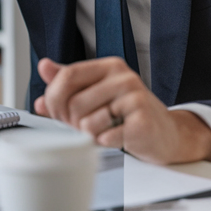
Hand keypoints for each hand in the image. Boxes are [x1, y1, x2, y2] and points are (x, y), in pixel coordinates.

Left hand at [33, 57, 210, 164]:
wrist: (166, 134)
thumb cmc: (129, 114)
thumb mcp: (98, 92)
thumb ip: (70, 82)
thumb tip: (44, 67)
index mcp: (110, 66)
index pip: (67, 75)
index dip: (54, 98)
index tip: (56, 112)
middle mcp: (123, 77)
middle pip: (73, 102)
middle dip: (71, 122)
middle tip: (84, 126)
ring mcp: (134, 98)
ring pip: (87, 122)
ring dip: (90, 134)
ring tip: (105, 130)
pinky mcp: (142, 121)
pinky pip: (105, 138)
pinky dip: (105, 144)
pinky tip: (117, 138)